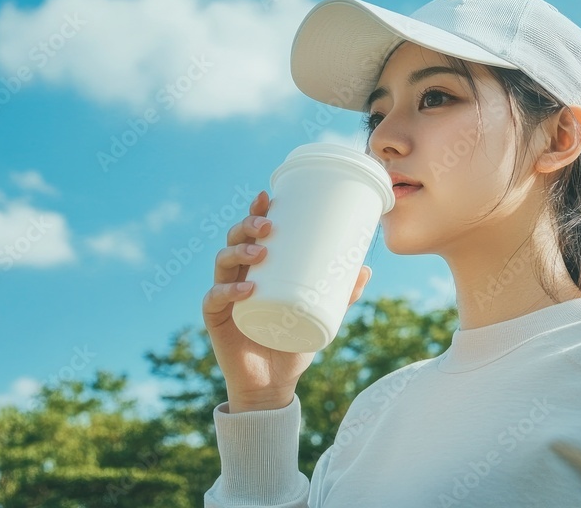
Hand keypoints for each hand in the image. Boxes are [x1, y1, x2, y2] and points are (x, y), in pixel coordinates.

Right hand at [201, 190, 372, 411]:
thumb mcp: (321, 315)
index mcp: (258, 270)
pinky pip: (214, 300)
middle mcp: (237, 277)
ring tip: (260, 253)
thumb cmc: (293, 342)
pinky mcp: (216, 320)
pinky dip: (227, 292)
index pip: (251, 233)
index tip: (267, 196)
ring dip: (239, 252)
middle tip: (269, 225)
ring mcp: (224, 297)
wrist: (273, 384)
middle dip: (247, 226)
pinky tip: (244, 290)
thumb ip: (341, 294)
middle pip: (234, 240)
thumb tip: (366, 269)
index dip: (254, 211)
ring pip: (222, 263)